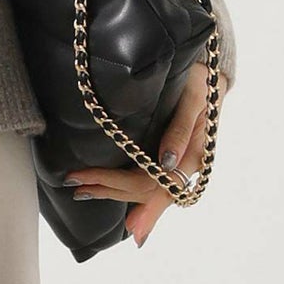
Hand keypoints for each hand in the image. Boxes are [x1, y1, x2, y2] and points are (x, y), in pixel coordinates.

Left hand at [63, 59, 231, 247]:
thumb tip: (167, 162)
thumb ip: (181, 130)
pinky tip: (104, 190)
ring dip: (112, 192)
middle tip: (76, 188)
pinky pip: (143, 178)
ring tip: (81, 191)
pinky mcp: (163, 156)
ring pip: (142, 189)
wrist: (207, 74)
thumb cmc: (200, 82)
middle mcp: (182, 165)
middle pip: (145, 190)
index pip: (160, 185)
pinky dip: (122, 187)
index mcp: (193, 156)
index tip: (113, 209)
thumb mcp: (193, 99)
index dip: (138, 202)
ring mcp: (173, 163)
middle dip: (110, 190)